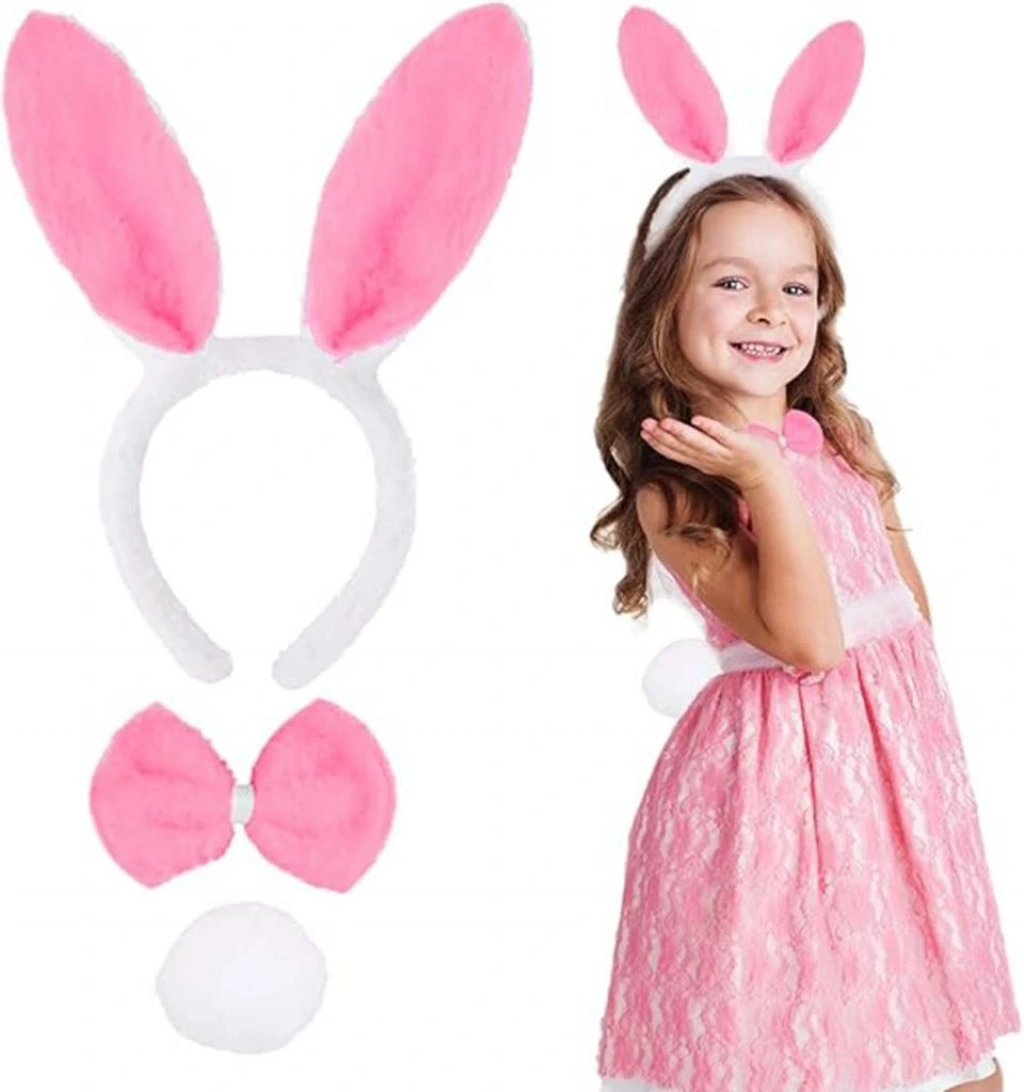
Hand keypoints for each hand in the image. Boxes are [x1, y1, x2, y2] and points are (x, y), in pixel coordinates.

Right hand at [640, 414, 784, 491]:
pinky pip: (723, 436)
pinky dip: (710, 429)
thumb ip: (696, 447)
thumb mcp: (712, 456)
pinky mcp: (738, 446)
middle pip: (681, 447)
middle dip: (661, 436)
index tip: (642, 431)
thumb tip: (680, 434)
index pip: (674, 452)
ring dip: (681, 433)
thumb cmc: (738, 461)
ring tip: (664, 422)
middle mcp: (708, 459)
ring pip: (698, 443)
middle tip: (644, 424)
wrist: (766, 474)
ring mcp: (723, 453)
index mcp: (700, 460)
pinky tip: (698, 420)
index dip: (658, 442)